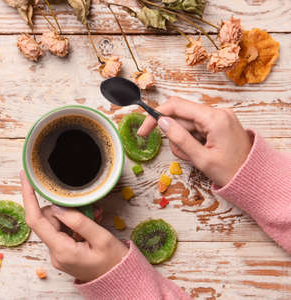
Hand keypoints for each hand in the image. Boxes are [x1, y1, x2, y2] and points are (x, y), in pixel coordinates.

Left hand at [20, 171, 127, 281]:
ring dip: (71, 215)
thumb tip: (58, 207)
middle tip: (87, 208)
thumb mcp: (102, 238)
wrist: (119, 280)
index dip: (29, 196)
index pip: (36, 220)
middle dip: (64, 208)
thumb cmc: (114, 262)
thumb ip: (79, 221)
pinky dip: (73, 223)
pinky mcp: (62, 252)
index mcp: (62, 250)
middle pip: (47, 219)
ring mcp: (57, 254)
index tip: (26, 178)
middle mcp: (55, 254)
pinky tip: (89, 223)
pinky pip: (61, 230)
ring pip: (54, 222)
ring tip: (93, 216)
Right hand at [138, 96, 252, 186]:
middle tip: (180, 153)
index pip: (176, 106)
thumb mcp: (201, 159)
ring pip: (186, 124)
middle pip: (181, 116)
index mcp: (214, 118)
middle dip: (174, 135)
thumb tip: (162, 121)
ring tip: (195, 158)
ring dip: (183, 141)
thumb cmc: (232, 172)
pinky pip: (196, 128)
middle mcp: (217, 113)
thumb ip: (179, 138)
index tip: (144, 130)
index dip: (156, 116)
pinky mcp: (218, 124)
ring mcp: (219, 118)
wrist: (255, 178)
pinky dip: (191, 141)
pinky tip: (199, 153)